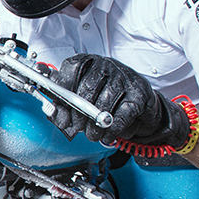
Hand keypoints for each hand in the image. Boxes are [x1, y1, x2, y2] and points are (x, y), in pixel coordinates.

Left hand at [48, 54, 189, 147]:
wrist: (140, 103)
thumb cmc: (106, 98)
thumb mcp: (83, 98)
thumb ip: (66, 106)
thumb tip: (58, 117)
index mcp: (88, 62)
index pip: (72, 68)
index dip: (62, 89)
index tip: (59, 108)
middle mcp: (106, 65)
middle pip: (87, 88)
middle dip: (78, 114)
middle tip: (77, 128)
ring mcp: (124, 77)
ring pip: (104, 102)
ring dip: (95, 125)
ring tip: (92, 135)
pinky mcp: (139, 93)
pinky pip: (123, 114)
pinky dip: (112, 129)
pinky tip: (107, 136)